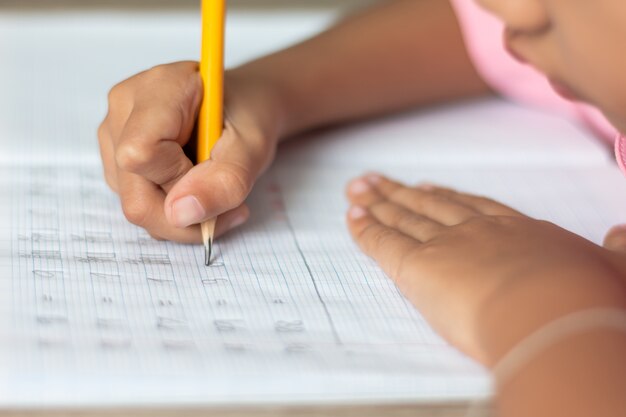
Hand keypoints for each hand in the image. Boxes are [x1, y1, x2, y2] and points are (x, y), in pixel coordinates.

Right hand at [98, 61, 280, 241]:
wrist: (244, 103)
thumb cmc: (249, 113)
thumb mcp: (254, 146)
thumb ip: (225, 181)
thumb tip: (180, 214)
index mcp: (158, 88)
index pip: (141, 154)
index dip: (179, 181)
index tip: (215, 173)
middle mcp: (124, 108)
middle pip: (135, 194)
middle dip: (187, 215)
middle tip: (232, 207)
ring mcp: (114, 135)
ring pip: (137, 205)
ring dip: (185, 216)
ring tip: (219, 193)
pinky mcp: (116, 159)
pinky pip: (139, 203)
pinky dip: (175, 211)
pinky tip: (199, 191)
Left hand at [345, 174, 625, 365]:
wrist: (554, 312)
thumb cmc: (588, 296)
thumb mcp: (615, 268)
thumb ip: (618, 250)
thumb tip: (621, 235)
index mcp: (519, 232)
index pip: (475, 209)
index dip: (449, 198)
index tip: (430, 188)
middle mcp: (478, 232)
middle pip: (431, 207)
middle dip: (403, 194)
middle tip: (379, 181)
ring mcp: (447, 245)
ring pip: (404, 219)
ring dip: (379, 202)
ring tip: (357, 188)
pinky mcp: (419, 268)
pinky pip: (384, 243)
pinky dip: (365, 228)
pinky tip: (351, 215)